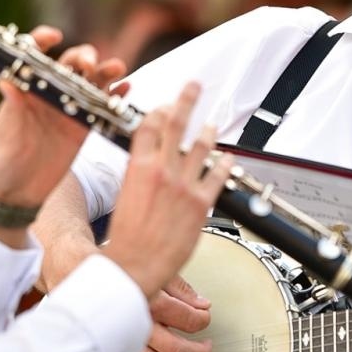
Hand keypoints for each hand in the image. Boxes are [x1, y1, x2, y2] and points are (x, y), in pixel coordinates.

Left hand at [0, 27, 126, 209]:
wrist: (19, 191)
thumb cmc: (5, 159)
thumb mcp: (7, 132)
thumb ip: (12, 106)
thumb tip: (5, 80)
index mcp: (28, 88)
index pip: (35, 54)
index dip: (44, 40)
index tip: (55, 36)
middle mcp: (50, 93)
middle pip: (71, 63)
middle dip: (84, 56)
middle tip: (89, 65)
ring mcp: (70, 108)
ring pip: (92, 81)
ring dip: (106, 71)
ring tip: (117, 68)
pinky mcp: (84, 126)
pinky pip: (103, 106)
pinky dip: (116, 96)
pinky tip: (126, 90)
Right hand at [100, 82, 229, 298]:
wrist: (135, 265)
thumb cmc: (127, 238)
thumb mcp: (124, 197)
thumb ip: (138, 177)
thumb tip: (146, 167)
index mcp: (138, 167)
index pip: (149, 126)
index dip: (159, 111)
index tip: (165, 106)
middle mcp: (162, 171)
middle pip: (176, 124)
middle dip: (186, 100)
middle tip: (194, 85)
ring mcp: (183, 185)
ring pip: (201, 146)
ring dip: (208, 130)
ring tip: (212, 122)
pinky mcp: (201, 203)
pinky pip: (218, 175)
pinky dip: (224, 163)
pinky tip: (227, 158)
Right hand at [120, 276, 214, 351]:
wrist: (91, 287)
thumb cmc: (124, 278)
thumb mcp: (155, 274)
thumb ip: (181, 289)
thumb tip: (203, 304)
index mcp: (150, 302)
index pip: (190, 319)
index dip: (204, 320)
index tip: (205, 317)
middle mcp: (138, 326)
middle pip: (178, 348)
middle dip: (199, 351)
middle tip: (208, 347)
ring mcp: (128, 344)